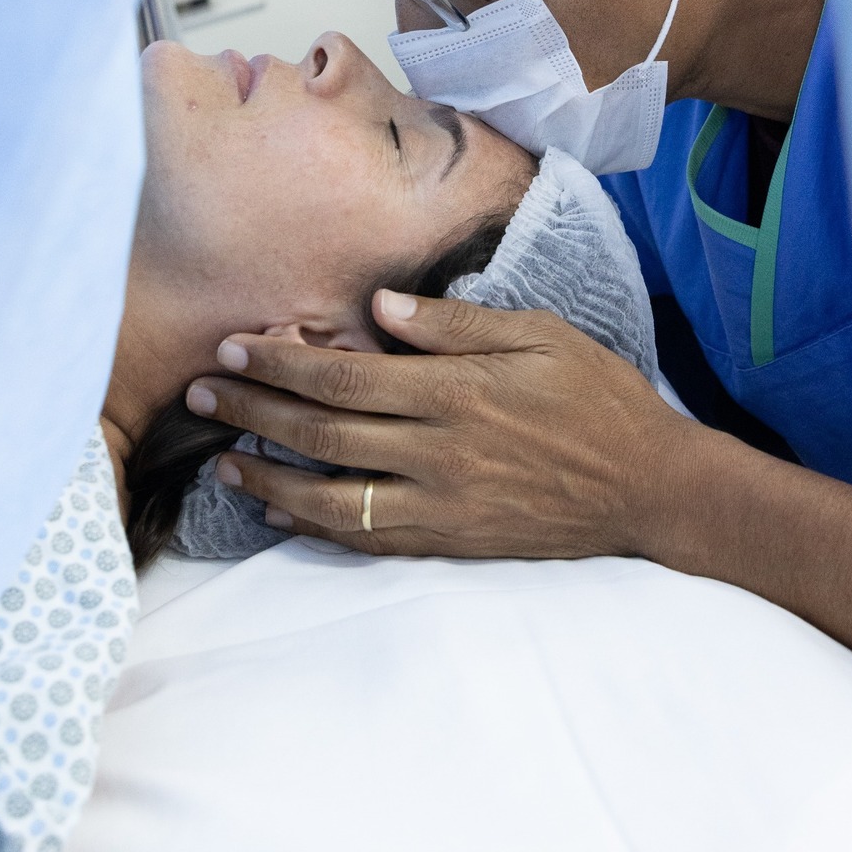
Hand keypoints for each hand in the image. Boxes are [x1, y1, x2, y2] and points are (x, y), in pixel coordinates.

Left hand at [184, 293, 691, 558]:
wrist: (648, 487)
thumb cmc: (596, 397)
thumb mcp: (541, 334)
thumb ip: (457, 324)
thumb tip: (383, 308)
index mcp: (458, 392)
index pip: (345, 378)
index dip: (282, 363)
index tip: (235, 346)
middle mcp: (439, 453)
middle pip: (323, 434)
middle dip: (255, 409)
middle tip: (202, 388)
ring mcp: (442, 506)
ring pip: (332, 499)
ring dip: (268, 478)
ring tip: (222, 459)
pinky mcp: (451, 543)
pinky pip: (368, 540)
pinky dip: (316, 527)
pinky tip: (281, 513)